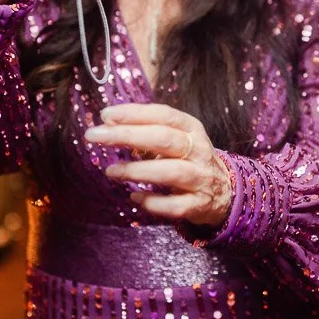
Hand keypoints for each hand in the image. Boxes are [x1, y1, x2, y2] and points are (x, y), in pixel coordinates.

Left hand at [85, 103, 233, 227]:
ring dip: (137, 171)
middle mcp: (198, 151)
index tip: (105, 114)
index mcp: (192, 129)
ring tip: (110, 171)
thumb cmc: (188, 160)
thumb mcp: (176, 139)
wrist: (224, 192)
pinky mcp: (198, 205)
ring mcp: (201, 178)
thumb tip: (108, 122)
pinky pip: (174, 205)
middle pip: (164, 139)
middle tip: (94, 136)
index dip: (134, 113)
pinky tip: (134, 197)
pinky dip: (153, 202)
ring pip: (171, 172)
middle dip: (127, 136)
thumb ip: (146, 130)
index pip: (164, 115)